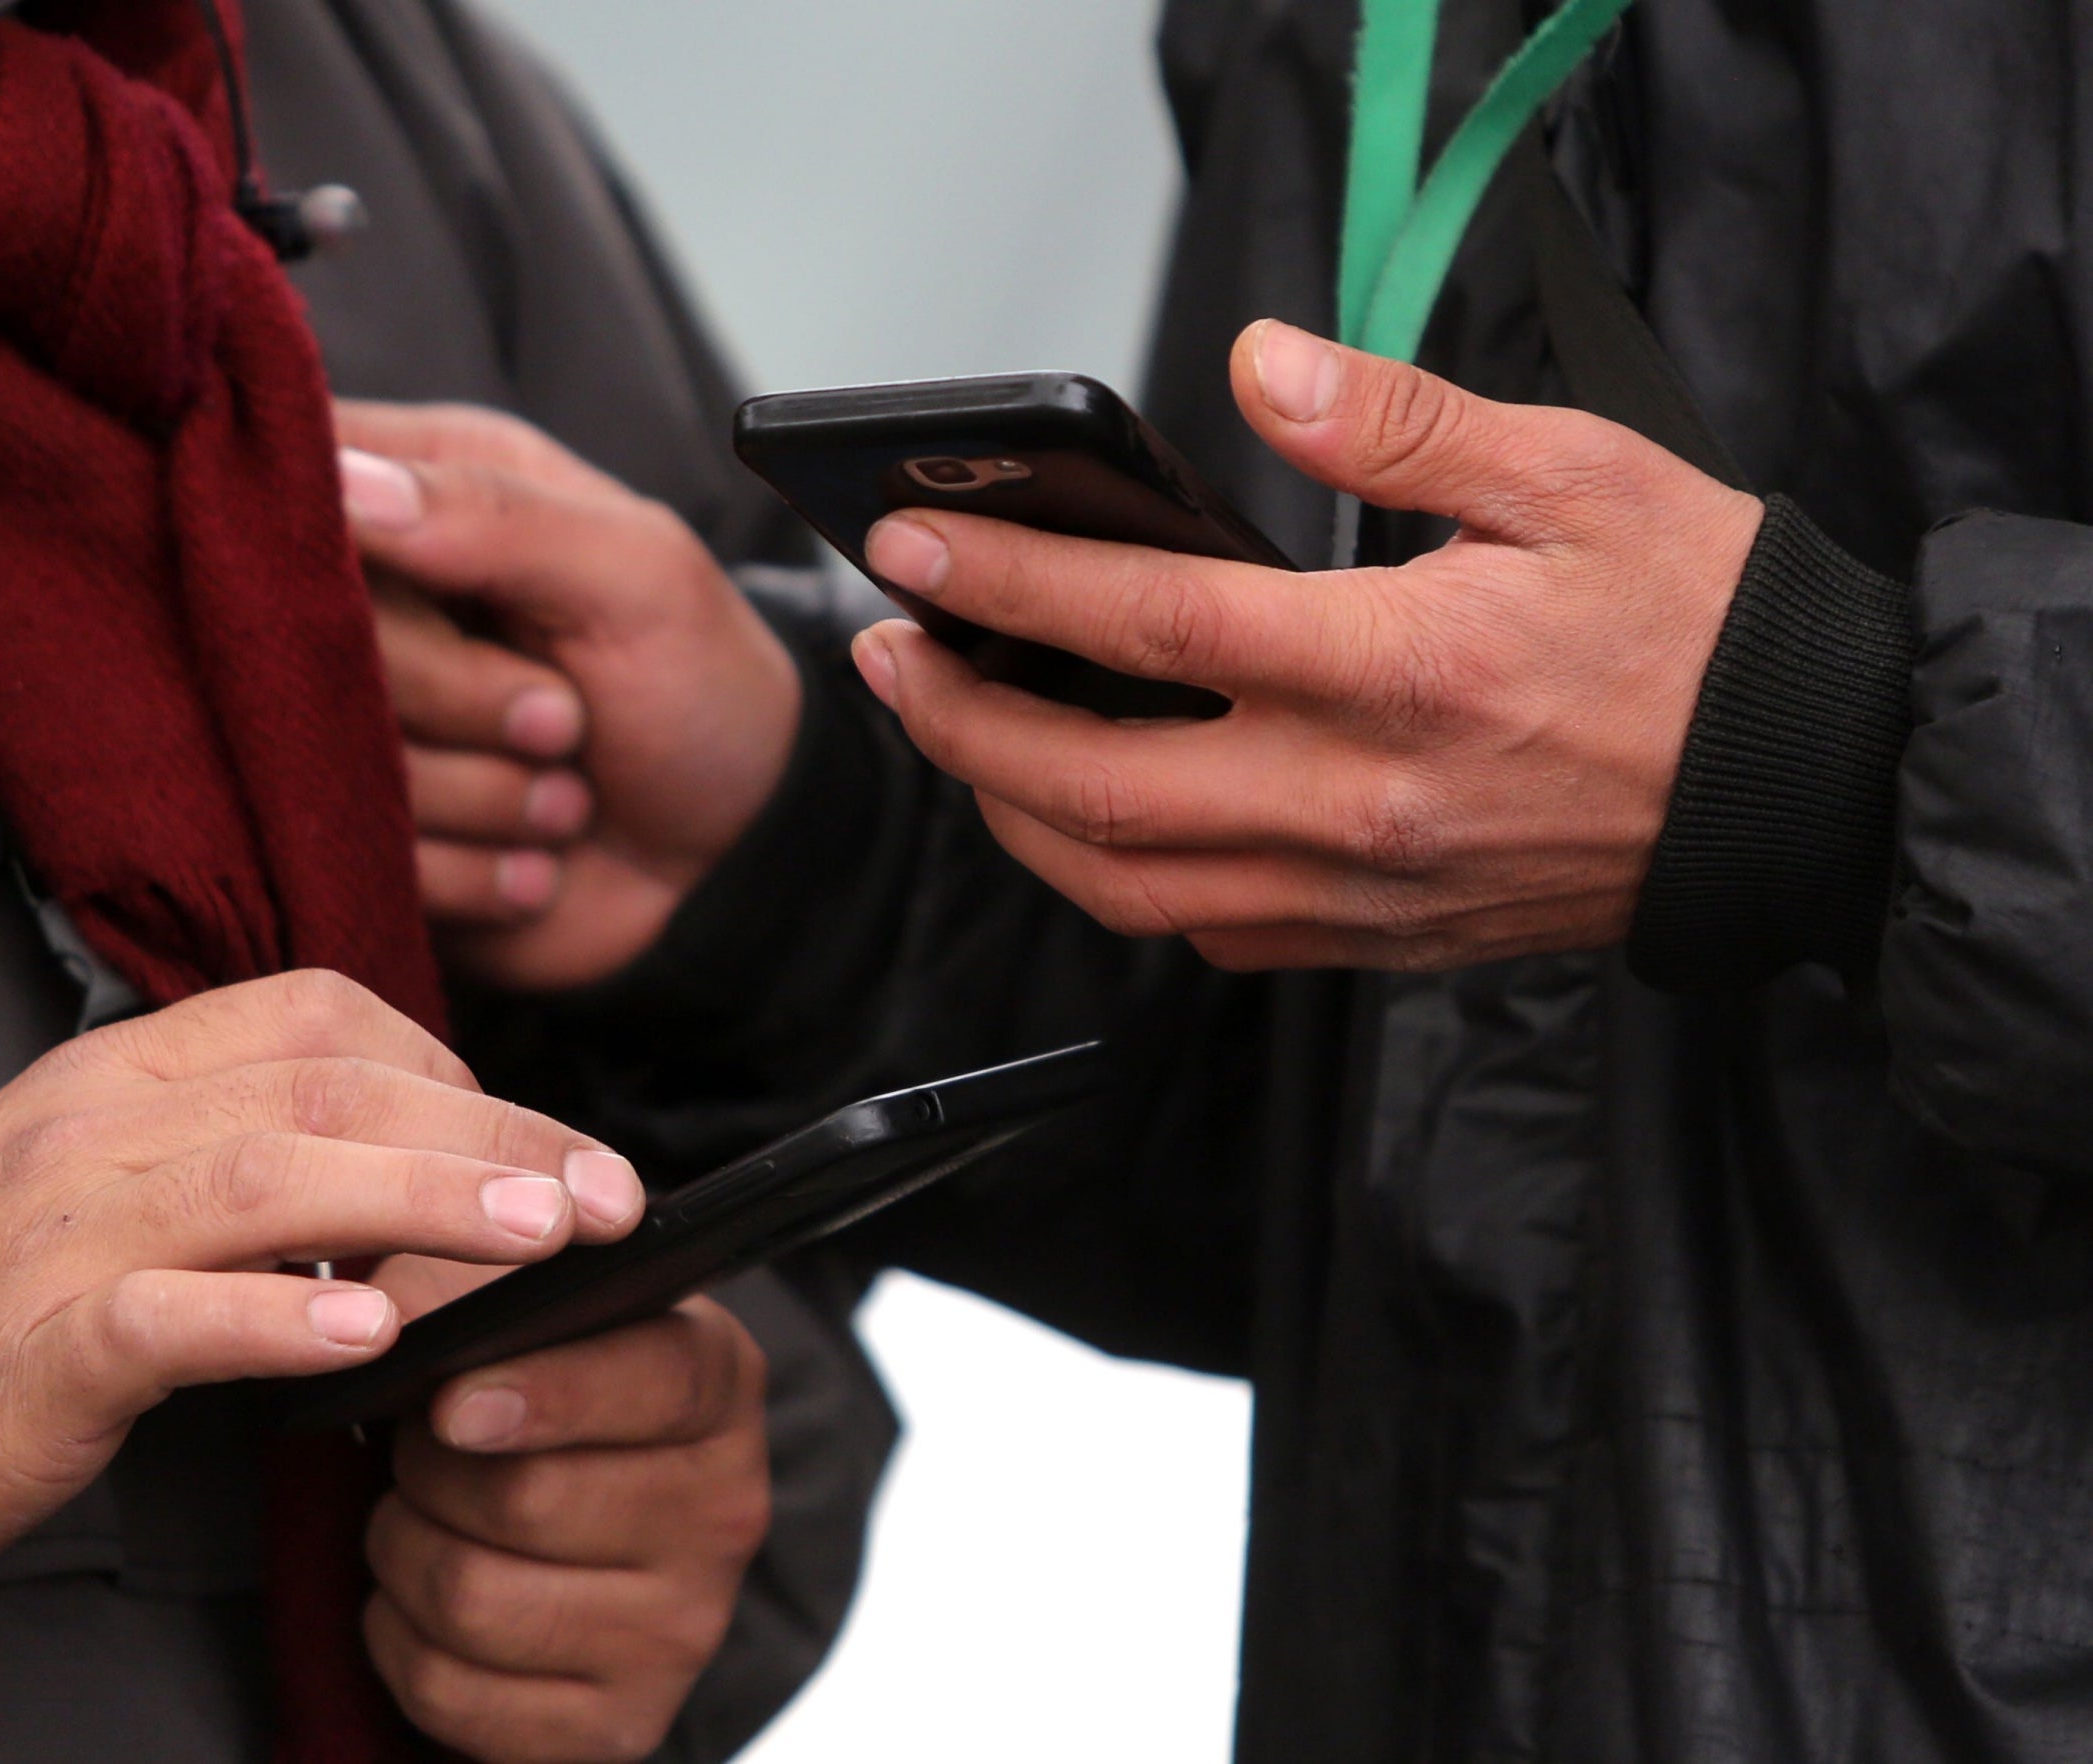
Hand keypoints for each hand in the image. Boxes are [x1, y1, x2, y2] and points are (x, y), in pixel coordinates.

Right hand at [0, 970, 644, 1611]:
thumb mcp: (101, 1185)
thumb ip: (237, 1154)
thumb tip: (409, 1170)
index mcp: (125, 1072)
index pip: (321, 1013)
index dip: (454, 1064)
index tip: (540, 1139)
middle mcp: (98, 1125)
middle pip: (330, 1088)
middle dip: (492, 1132)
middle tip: (608, 1196)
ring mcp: (61, 1229)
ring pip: (271, 1178)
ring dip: (426, 1199)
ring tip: (539, 1239)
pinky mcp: (34, 1346)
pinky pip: (169, 1314)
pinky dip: (277, 1318)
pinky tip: (371, 1334)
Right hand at [337, 402, 801, 991]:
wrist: (739, 860)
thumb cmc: (702, 688)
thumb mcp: (638, 577)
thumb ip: (498, 515)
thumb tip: (347, 483)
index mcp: (433, 490)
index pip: (303, 475)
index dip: (323, 534)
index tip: (418, 592)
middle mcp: (378, 604)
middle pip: (306, 634)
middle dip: (457, 696)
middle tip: (564, 718)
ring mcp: (365, 727)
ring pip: (331, 759)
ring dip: (486, 797)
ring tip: (568, 793)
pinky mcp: (373, 836)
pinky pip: (372, 858)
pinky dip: (477, 872)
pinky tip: (538, 860)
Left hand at [360, 1289, 770, 1763]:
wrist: (576, 1516)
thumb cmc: (532, 1386)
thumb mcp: (522, 1300)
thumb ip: (473, 1274)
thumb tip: (401, 1308)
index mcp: (720, 1385)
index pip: (655, 1381)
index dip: (547, 1393)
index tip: (451, 1402)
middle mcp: (725, 1511)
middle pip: (531, 1499)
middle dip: (426, 1470)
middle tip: (411, 1448)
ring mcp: (681, 1630)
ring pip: (476, 1600)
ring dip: (401, 1553)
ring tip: (409, 1516)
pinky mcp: (619, 1724)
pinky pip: (453, 1693)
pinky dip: (398, 1639)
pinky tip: (418, 1599)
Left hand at [850, 319, 1766, 971]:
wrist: (1801, 789)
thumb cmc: (1699, 628)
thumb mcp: (1569, 472)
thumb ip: (1393, 423)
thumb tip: (1257, 368)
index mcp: (1396, 670)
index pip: (1146, 629)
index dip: (1006, 588)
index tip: (912, 550)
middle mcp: (1355, 801)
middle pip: (1088, 789)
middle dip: (956, 723)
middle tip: (893, 654)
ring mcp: (1355, 891)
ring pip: (1121, 884)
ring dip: (1008, 812)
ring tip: (954, 728)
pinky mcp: (1370, 941)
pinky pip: (1199, 933)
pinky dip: (1109, 877)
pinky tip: (1078, 814)